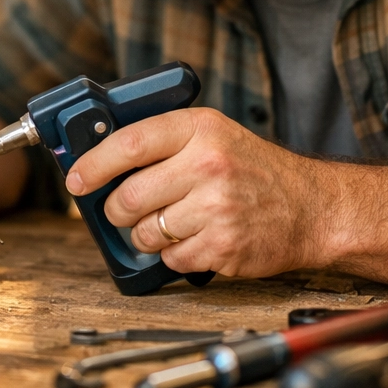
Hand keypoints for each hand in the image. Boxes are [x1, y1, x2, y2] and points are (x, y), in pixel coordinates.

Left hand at [64, 108, 328, 278]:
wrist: (312, 207)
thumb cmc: (255, 169)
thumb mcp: (212, 133)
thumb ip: (163, 139)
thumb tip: (99, 154)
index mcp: (199, 129)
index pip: (128, 143)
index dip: (92, 163)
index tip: (75, 178)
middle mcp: (207, 165)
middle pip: (128, 196)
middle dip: (116, 209)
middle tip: (122, 208)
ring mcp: (215, 208)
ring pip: (144, 232)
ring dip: (146, 234)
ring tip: (170, 222)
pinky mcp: (222, 246)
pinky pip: (170, 259)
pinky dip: (175, 254)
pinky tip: (196, 237)